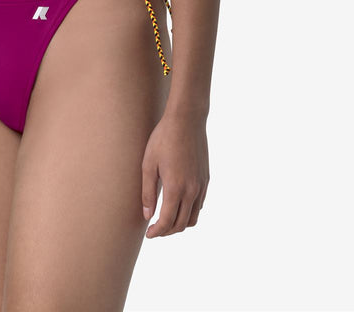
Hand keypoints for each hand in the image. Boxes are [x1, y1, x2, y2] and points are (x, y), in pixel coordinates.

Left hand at [141, 108, 208, 237]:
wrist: (187, 120)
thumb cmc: (163, 138)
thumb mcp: (148, 163)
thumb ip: (148, 192)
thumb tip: (147, 215)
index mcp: (176, 188)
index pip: (168, 221)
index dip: (157, 232)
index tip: (149, 234)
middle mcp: (192, 190)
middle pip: (181, 224)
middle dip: (167, 231)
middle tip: (155, 230)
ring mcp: (201, 185)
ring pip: (193, 217)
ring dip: (180, 224)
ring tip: (166, 220)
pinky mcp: (206, 179)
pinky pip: (200, 204)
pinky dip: (190, 212)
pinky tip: (179, 205)